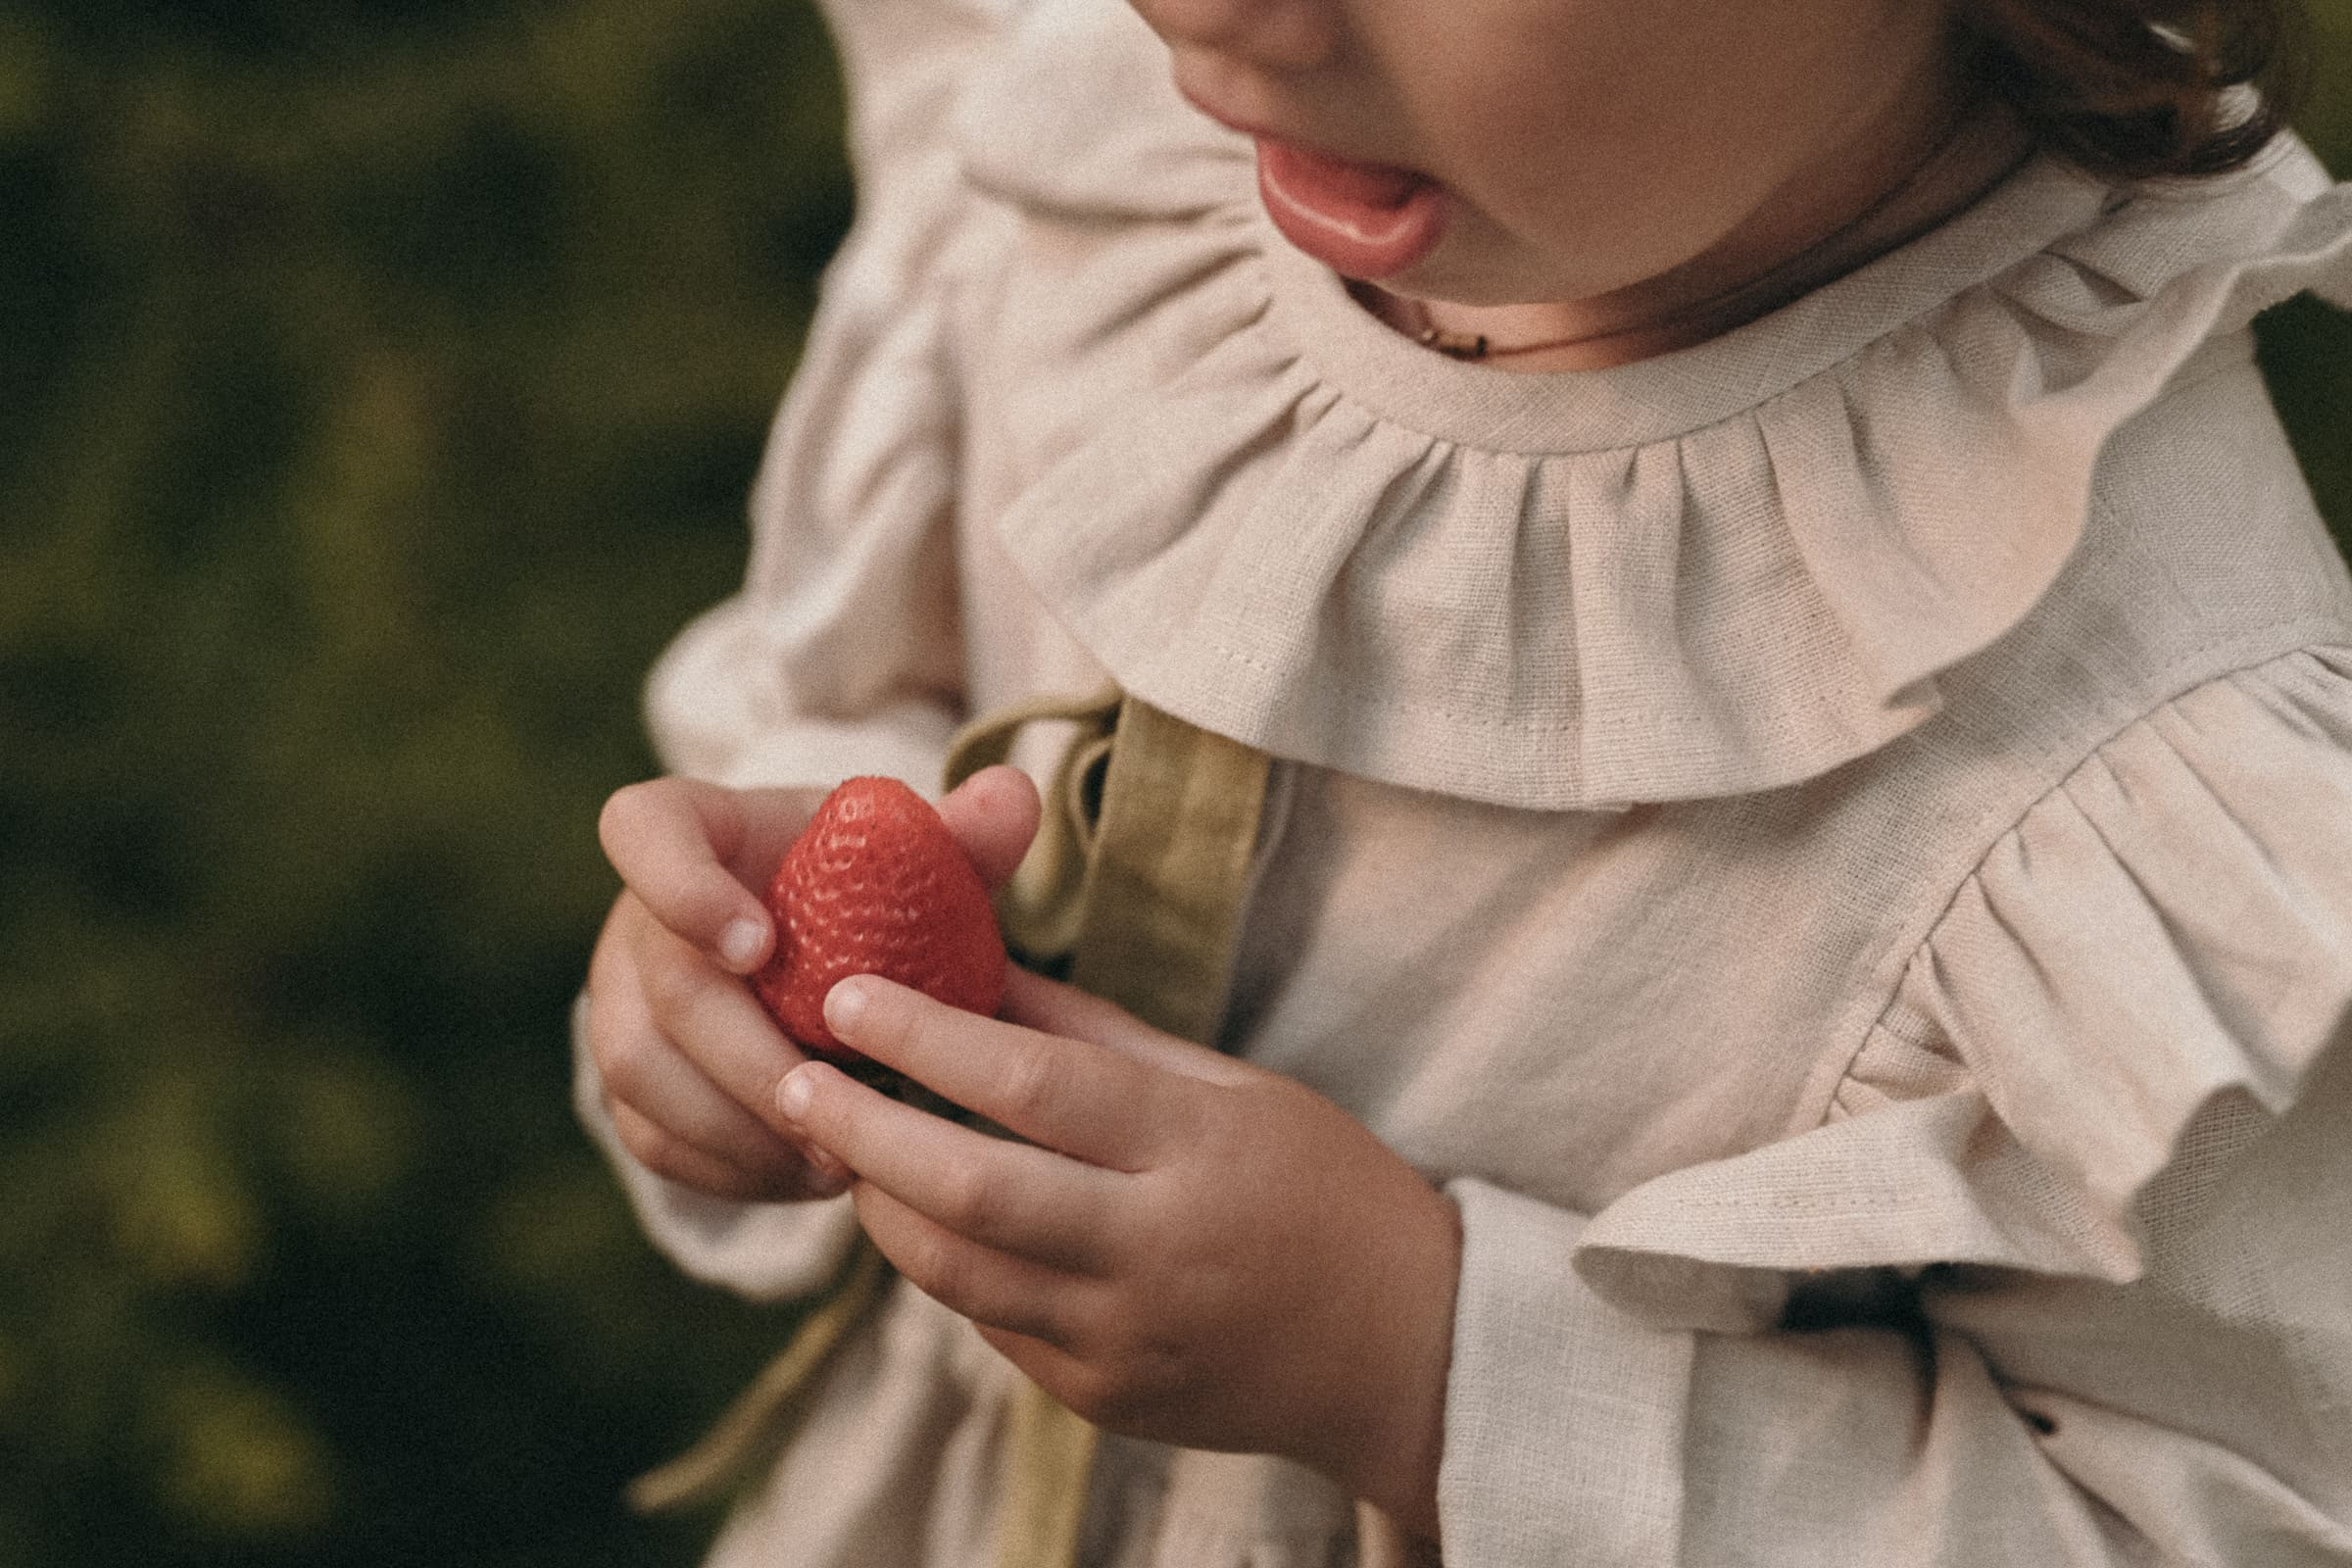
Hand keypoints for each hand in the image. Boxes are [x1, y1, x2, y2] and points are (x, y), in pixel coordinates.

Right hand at [585, 766, 1040, 1202]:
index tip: (761, 945)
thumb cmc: (868, 889)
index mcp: (692, 831)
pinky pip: (653, 1137)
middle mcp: (637, 916)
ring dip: (741, 1129)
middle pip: (665, 989)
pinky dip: (730, 1168)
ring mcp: (618, 1002)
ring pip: (642, 1074)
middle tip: (842, 1107)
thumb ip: (962, 832)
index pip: (642, 831)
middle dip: (754, 1061)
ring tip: (838, 1158)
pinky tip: (809, 1178)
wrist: (823, 946)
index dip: (682, 888)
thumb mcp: (913, 856)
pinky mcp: (626, 1083)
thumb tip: (1015, 796)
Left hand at [773, 968, 1461, 1534]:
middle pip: (970, 1189)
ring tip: (837, 1149)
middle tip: (791, 1081)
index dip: (927, 1037)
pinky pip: (992, 1327)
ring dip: (882, 1206)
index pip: (1033, 1087)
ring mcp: (1125, 1340)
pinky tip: (921, 1218)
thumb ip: (1098, 1037)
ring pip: (958, 1274)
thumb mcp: (1232, 1087)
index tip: (848, 995)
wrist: (1407, 1349)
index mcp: (1196, 1150)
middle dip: (863, 1131)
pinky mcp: (1104, 1401)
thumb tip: (978, 967)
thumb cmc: (1324, 1186)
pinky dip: (944, 1267)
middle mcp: (1154, 1251)